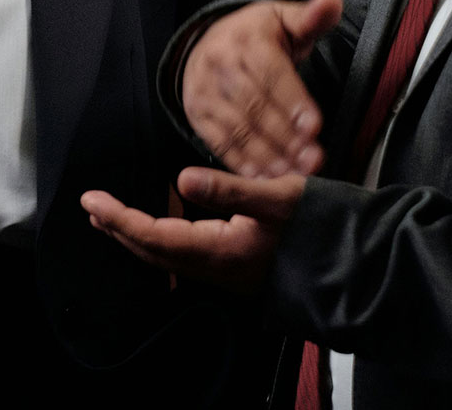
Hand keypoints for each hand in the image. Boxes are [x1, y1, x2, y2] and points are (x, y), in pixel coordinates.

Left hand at [80, 167, 305, 292]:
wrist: (359, 266)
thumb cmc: (321, 229)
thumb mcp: (276, 198)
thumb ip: (227, 189)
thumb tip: (182, 180)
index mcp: (220, 251)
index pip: (153, 237)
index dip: (119, 219)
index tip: (92, 201)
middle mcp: (219, 268)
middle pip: (154, 252)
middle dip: (120, 230)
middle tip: (94, 209)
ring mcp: (228, 272)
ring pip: (169, 257)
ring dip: (138, 237)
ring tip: (114, 218)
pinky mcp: (239, 269)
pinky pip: (188, 257)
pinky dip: (163, 241)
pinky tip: (164, 228)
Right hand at [181, 0, 338, 177]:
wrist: (208, 42)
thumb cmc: (260, 35)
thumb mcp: (285, 19)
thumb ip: (312, 17)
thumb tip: (332, 1)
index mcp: (246, 38)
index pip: (271, 72)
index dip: (293, 100)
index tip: (314, 126)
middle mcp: (219, 63)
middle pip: (254, 105)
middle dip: (284, 136)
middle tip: (312, 160)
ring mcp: (204, 90)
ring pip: (237, 127)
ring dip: (265, 155)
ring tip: (292, 175)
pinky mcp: (196, 113)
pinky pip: (218, 141)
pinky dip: (239, 163)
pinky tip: (262, 178)